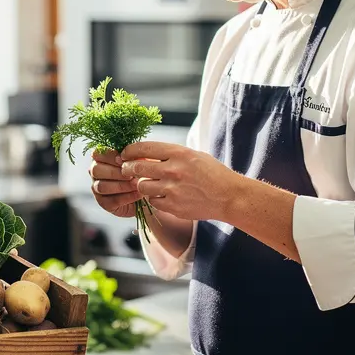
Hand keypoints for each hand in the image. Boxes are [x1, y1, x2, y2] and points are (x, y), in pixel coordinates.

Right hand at [88, 149, 141, 217]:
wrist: (150, 191)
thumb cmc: (142, 172)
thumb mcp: (140, 161)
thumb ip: (133, 155)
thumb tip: (131, 154)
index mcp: (101, 158)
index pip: (97, 154)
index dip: (109, 157)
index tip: (123, 160)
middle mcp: (95, 172)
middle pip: (96, 170)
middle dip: (115, 172)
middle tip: (131, 175)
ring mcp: (97, 188)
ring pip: (102, 186)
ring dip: (121, 185)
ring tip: (136, 185)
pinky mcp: (104, 203)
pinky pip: (111, 200)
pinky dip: (126, 197)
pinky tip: (137, 194)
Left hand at [120, 141, 241, 221]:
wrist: (229, 196)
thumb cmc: (212, 173)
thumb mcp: (193, 155)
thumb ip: (170, 155)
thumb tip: (145, 154)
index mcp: (179, 153)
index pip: (144, 148)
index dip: (130, 151)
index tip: (125, 154)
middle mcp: (173, 170)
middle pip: (137, 168)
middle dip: (128, 168)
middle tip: (127, 170)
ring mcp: (172, 190)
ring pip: (142, 187)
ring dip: (142, 185)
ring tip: (150, 184)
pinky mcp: (173, 206)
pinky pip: (153, 202)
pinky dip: (155, 199)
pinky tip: (163, 196)